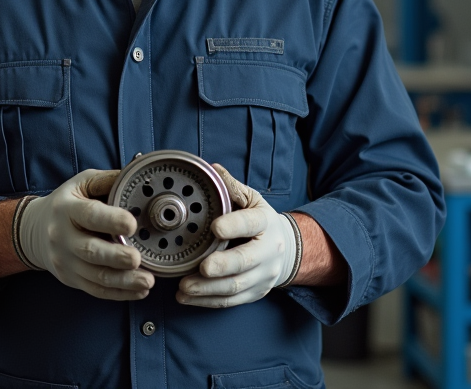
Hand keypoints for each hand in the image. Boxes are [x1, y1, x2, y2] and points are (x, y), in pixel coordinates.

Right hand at [19, 169, 154, 300]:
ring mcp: (65, 261)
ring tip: (147, 282)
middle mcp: (63, 236)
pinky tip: (138, 291)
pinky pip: (95, 290)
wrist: (35, 230)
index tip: (132, 224)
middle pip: (90, 251)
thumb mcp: (82, 183)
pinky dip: (118, 293)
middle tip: (138, 259)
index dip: (111, 220)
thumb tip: (137, 178)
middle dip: (116, 257)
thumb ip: (108, 181)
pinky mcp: (71, 279)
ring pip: (95, 276)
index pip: (89, 215)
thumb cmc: (67, 203)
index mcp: (67, 209)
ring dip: (123, 281)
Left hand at [176, 164, 297, 307]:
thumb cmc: (260, 222)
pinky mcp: (255, 293)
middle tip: (201, 268)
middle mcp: (267, 251)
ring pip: (236, 286)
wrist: (285, 250)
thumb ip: (232, 188)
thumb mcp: (252, 200)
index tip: (215, 228)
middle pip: (245, 262)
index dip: (234, 226)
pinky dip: (207, 301)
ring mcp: (262, 275)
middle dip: (222, 266)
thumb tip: (212, 169)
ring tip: (185, 287)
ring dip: (208, 290)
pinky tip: (187, 298)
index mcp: (264, 222)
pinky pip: (231, 301)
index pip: (251, 224)